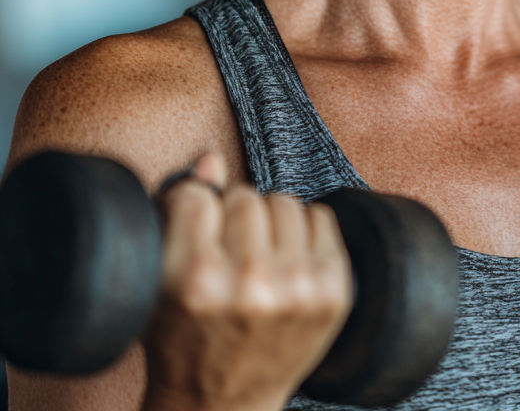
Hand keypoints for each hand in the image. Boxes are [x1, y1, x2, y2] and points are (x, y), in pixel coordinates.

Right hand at [142, 153, 352, 410]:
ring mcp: (297, 287)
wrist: (224, 405)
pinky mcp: (332, 291)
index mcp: (195, 279)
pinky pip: (321, 216)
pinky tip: (287, 260)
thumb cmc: (185, 339)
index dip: (194, 209)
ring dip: (270, 221)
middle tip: (229, 251)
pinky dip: (303, 231)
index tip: (196, 232)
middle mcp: (249, 282)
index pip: (198, 195)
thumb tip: (211, 160)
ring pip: (284, 201)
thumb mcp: (161, 283)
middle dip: (234, 217)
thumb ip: (179, 215)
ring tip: (258, 255)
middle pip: (246, 196)